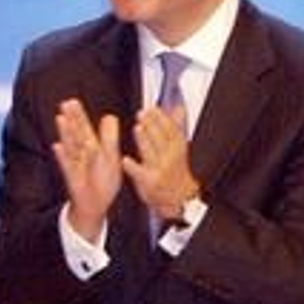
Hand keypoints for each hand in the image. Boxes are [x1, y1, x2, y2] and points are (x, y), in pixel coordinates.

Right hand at [51, 98, 122, 238]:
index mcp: (93, 147)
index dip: (79, 115)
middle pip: (76, 133)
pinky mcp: (72, 176)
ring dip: (65, 132)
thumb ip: (109, 137)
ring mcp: (75, 164)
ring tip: (60, 118)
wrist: (95, 204)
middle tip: (65, 103)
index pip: (84, 128)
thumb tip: (109, 116)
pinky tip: (57, 146)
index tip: (72, 101)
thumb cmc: (103, 181)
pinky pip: (67, 165)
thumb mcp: (110, 157)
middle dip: (71, 119)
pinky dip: (62, 156)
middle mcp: (82, 154)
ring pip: (70, 145)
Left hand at [123, 104, 199, 219]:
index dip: (162, 118)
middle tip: (142, 113)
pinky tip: (125, 160)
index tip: (153, 108)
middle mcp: (170, 157)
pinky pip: (140, 173)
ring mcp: (160, 170)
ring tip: (138, 128)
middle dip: (152, 125)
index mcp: (178, 147)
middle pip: (161, 138)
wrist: (176, 197)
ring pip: (151, 152)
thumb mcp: (177, 147)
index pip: (171, 129)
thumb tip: (178, 106)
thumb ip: (175, 126)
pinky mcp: (149, 182)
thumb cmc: (173, 168)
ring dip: (145, 140)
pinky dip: (132, 166)